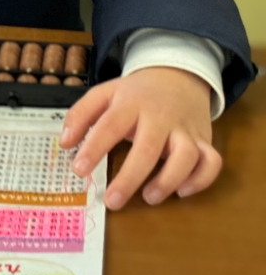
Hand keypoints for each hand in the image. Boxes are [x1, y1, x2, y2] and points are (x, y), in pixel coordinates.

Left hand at [59, 67, 221, 209]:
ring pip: (186, 155)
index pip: (110, 124)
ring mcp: (184, 129)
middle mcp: (160, 116)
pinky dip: (201, 179)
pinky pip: (211, 162)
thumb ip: (80, 115)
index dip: (94, 147)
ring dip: (169, 180)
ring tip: (149, 197)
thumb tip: (63, 144)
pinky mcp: (203, 140)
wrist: (177, 74)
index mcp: (131, 102)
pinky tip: (182, 191)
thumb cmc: (136, 92)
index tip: (79, 170)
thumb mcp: (105, 93)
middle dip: (129, 177)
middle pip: (148, 147)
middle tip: (111, 201)